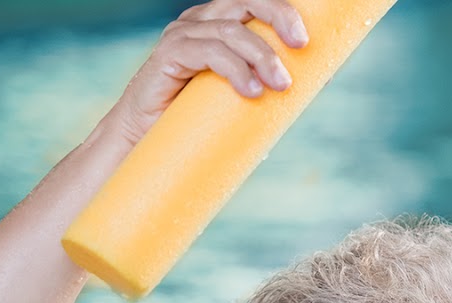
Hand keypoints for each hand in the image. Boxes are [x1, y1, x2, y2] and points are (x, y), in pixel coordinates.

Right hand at [109, 0, 308, 142]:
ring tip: (280, 85)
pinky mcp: (169, 54)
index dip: (282, 10)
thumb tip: (306, 84)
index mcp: (218, 23)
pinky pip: (209, 52)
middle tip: (301, 44)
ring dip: (261, 56)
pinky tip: (251, 91)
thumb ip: (260, 80)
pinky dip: (235, 70)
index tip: (307, 38)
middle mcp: (200, 21)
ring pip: (231, 30)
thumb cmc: (193, 119)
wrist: (144, 140)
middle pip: (245, 1)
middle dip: (278, 16)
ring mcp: (183, 35)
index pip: (254, 2)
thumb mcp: (234, 94)